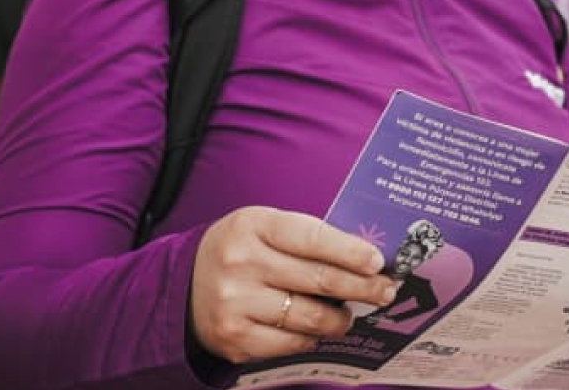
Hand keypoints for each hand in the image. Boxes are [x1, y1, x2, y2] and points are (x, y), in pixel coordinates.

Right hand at [190, 207, 396, 363]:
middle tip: (385, 291)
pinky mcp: (234, 336)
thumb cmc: (239, 251)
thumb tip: (363, 260)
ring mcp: (235, 302)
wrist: (183, 285)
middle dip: (361, 287)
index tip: (378, 262)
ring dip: (339, 319)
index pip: (313, 237)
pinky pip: (290, 343)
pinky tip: (313, 330)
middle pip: (318, 279)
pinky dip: (310, 338)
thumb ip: (306, 238)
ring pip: (310, 317)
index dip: (350, 251)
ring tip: (347, 315)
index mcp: (253, 225)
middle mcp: (241, 262)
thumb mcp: (263, 228)